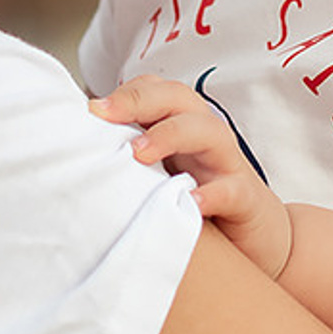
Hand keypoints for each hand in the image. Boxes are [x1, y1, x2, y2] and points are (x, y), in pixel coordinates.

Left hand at [90, 75, 293, 278]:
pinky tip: (191, 202)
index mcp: (183, 126)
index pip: (156, 91)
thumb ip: (130, 159)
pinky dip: (213, 192)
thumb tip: (73, 150)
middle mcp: (206, 137)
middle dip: (141, 100)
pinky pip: (232, 189)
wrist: (259, 241)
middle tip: (105, 116)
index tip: (88, 111)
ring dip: (172, 135)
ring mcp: (228, 165)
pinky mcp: (246, 200)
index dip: (124, 94)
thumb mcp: (161, 176)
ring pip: (209, 131)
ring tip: (139, 153)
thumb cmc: (198, 203)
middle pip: (181, 98)